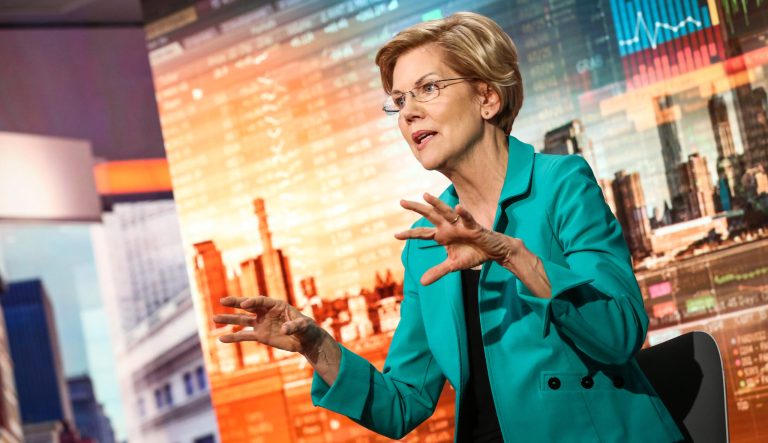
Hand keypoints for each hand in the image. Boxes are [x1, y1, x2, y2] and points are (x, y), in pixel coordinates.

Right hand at [214, 296, 323, 354]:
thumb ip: (293, 326)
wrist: (305, 340)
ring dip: (229, 319)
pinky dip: (233, 337)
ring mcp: (261, 323)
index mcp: (276, 305)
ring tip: (214, 318)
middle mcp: (266, 312)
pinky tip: (221, 339)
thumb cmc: (306, 329)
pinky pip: (244, 336)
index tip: (244, 304)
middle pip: (248, 306)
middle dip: (235, 303)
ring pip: (242, 320)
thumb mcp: (303, 326)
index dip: (252, 302)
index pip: (261, 301)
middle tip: (222, 300)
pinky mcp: (260, 335)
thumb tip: (283, 330)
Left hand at [395, 192, 521, 284]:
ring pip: (446, 212)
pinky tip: (457, 207)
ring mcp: (460, 225)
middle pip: (430, 215)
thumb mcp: (452, 266)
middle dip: (417, 208)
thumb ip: (438, 272)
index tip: (395, 235)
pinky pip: (468, 219)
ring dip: (436, 204)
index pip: (422, 233)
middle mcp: (448, 227)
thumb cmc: (472, 254)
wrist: (493, 252)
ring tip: (425, 195)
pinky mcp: (474, 227)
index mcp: (442, 235)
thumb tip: (422, 283)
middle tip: (401, 202)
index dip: (410, 234)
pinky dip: (463, 213)